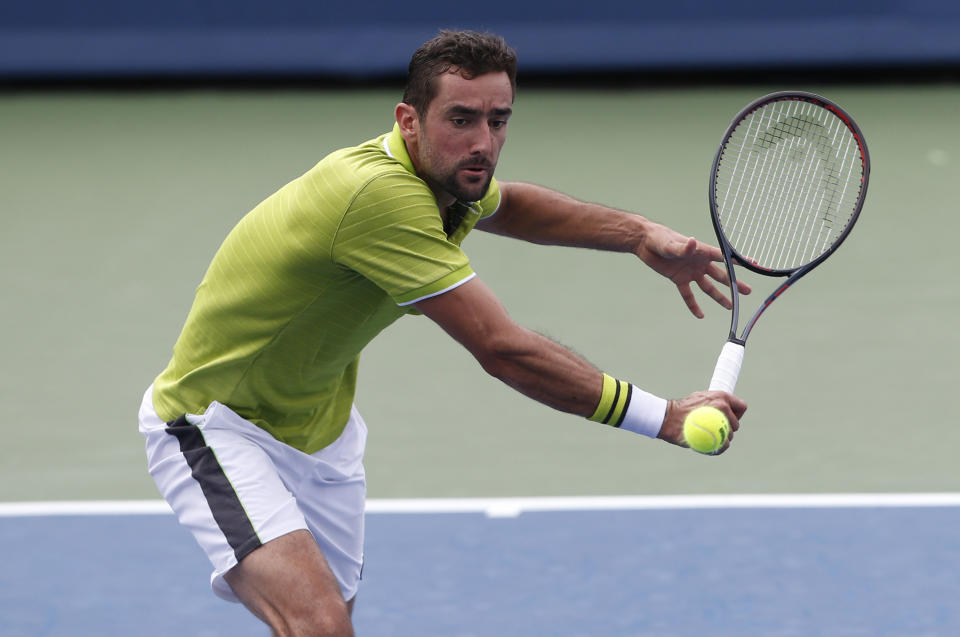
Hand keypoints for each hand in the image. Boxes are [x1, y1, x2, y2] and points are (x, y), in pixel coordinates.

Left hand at [634, 223, 750, 317]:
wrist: (644, 243)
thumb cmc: (659, 238)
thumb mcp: (671, 243)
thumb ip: (682, 247)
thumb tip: (693, 242)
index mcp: (701, 251)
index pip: (724, 257)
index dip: (739, 261)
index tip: (754, 264)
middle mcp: (699, 263)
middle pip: (720, 275)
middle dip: (734, 283)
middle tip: (747, 291)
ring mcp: (690, 272)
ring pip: (708, 287)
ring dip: (719, 296)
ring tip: (730, 306)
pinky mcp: (678, 279)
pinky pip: (688, 295)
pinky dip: (693, 305)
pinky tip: (700, 315)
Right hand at [658, 391, 747, 453]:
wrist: (667, 417)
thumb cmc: (681, 408)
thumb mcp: (699, 398)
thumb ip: (713, 403)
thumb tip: (723, 408)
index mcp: (721, 396)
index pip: (742, 407)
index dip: (736, 415)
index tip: (726, 419)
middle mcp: (723, 406)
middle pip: (736, 424)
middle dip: (728, 429)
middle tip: (715, 430)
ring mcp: (719, 420)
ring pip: (730, 436)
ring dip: (722, 440)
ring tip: (710, 438)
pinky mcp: (714, 435)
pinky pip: (724, 445)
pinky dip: (719, 448)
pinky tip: (712, 448)